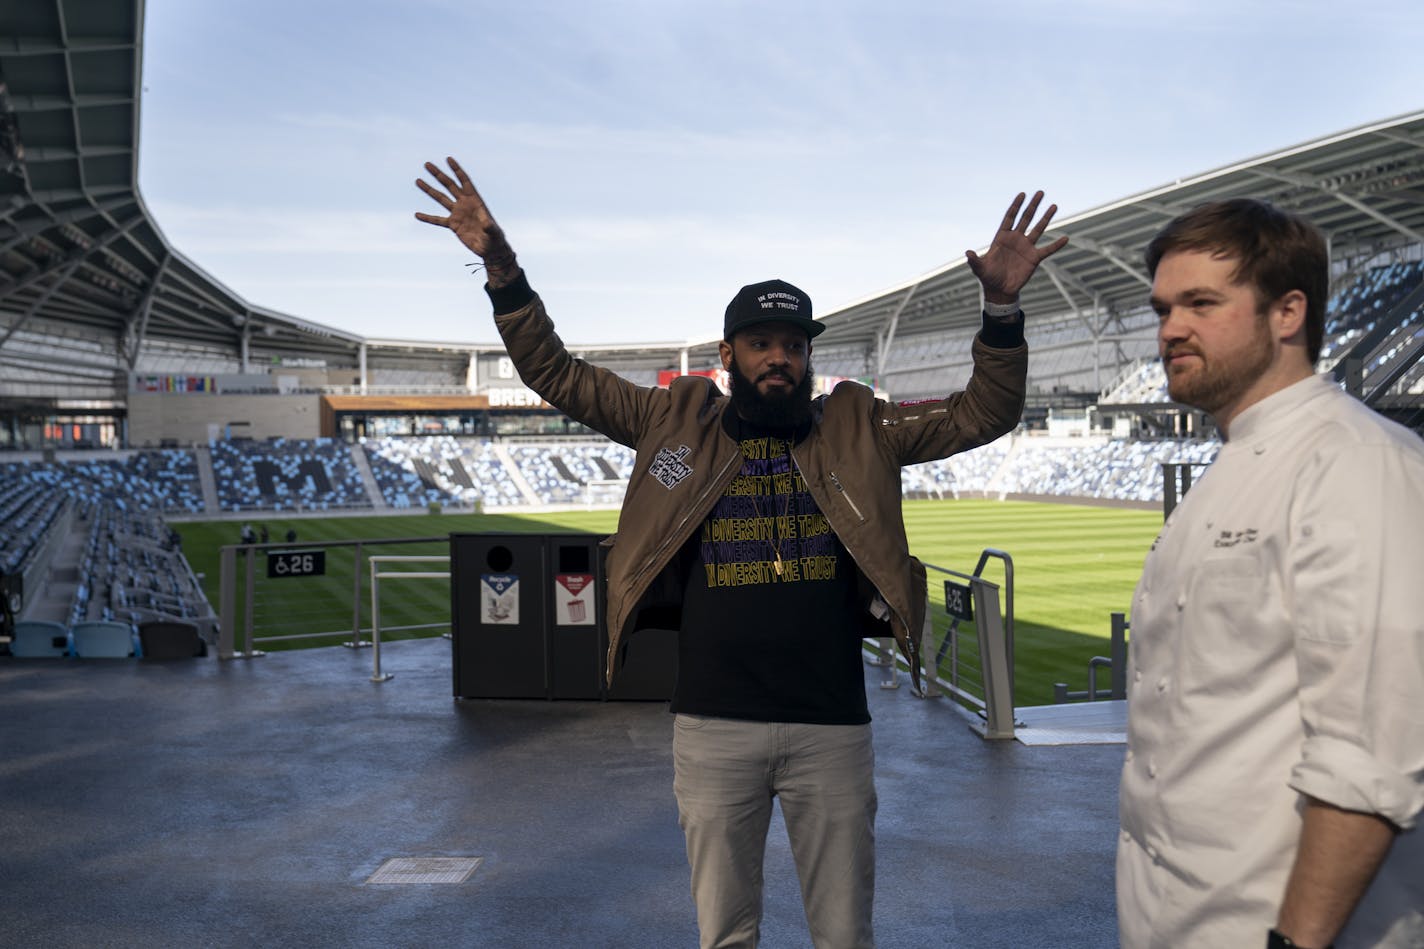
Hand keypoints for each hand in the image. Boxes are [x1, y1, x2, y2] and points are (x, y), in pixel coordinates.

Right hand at [415, 157, 518, 285]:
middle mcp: (464, 204)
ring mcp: (457, 214)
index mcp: (475, 200)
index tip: (448, 159)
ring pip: (441, 199)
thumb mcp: (493, 231)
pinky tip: (417, 214)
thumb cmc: (495, 238)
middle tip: (427, 164)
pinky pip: (438, 220)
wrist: (490, 248)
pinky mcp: (453, 225)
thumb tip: (487, 224)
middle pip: (449, 185)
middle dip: (438, 175)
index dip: (457, 170)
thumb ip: (489, 226)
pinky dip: (428, 218)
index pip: (464, 181)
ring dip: (429, 190)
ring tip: (418, 181)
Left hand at [965, 191, 1068, 305]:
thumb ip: (975, 260)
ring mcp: (1026, 247)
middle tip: (1040, 192)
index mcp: (1002, 238)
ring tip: (1054, 205)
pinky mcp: (1034, 258)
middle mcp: (1015, 239)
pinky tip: (1065, 238)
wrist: (1000, 290)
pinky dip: (1056, 245)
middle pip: (1026, 218)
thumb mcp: (980, 268)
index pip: (1010, 217)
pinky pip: (1047, 250)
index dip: (1016, 206)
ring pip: (1038, 229)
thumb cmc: (988, 277)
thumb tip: (968, 253)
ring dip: (1046, 217)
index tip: (1022, 194)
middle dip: (1033, 206)